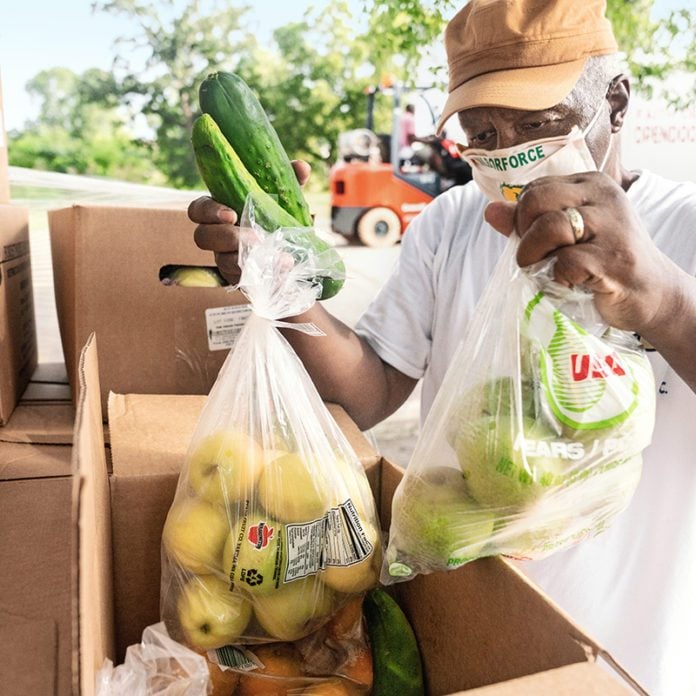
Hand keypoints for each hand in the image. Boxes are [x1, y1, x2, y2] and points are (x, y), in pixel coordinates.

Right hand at [190, 160, 310, 283]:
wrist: (293, 255)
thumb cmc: (278, 220)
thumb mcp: (284, 199)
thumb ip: (288, 182)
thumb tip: (300, 167)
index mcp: (220, 212)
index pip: (198, 210)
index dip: (208, 212)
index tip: (230, 214)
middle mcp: (217, 237)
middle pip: (202, 237)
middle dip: (226, 237)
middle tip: (255, 238)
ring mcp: (225, 259)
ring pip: (223, 260)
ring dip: (249, 258)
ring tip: (278, 256)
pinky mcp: (240, 279)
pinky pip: (244, 278)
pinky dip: (266, 272)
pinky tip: (284, 267)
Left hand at [483, 171, 672, 333]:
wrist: (649, 293)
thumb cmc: (601, 262)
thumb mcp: (565, 237)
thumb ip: (527, 223)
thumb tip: (490, 210)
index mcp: (589, 184)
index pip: (534, 189)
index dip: (522, 219)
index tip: (534, 241)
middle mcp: (602, 196)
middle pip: (536, 201)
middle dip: (523, 234)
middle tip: (534, 258)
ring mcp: (612, 225)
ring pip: (549, 227)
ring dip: (535, 257)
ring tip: (547, 271)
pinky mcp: (614, 257)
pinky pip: (566, 262)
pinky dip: (559, 278)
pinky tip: (573, 282)